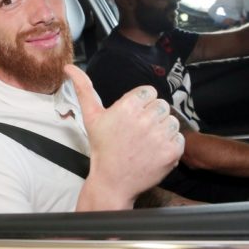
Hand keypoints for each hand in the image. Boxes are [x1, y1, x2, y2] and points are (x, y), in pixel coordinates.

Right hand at [64, 64, 183, 210]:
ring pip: (171, 120)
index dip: (141, 105)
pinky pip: (179, 138)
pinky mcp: (171, 151)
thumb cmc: (102, 148)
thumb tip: (69, 67)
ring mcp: (160, 136)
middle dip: (152, 116)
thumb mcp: (91, 117)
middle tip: (139, 132)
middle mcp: (145, 118)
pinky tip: (155, 151)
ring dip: (163, 129)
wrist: (112, 182)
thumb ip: (84, 89)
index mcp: (128, 106)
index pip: (149, 92)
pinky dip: (170, 145)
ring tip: (147, 142)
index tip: (132, 119)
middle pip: (161, 105)